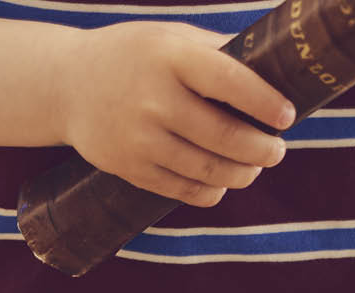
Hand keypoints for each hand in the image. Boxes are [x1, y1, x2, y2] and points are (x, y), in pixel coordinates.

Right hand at [58, 21, 294, 206]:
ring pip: (205, 169)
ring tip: (254, 170)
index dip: (265, 104)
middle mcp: (154, 99)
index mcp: (171, 58)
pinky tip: (222, 186)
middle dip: (260, 150)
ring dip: (240, 175)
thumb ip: (215, 51)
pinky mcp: (129, 168)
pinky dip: (208, 193)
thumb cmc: (133, 57)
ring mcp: (140, 139)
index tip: (287, 117)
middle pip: (223, 136)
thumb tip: (272, 63)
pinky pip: (179, 190)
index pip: (231, 82)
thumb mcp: (170, 38)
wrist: (67, 86)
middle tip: (277, 152)